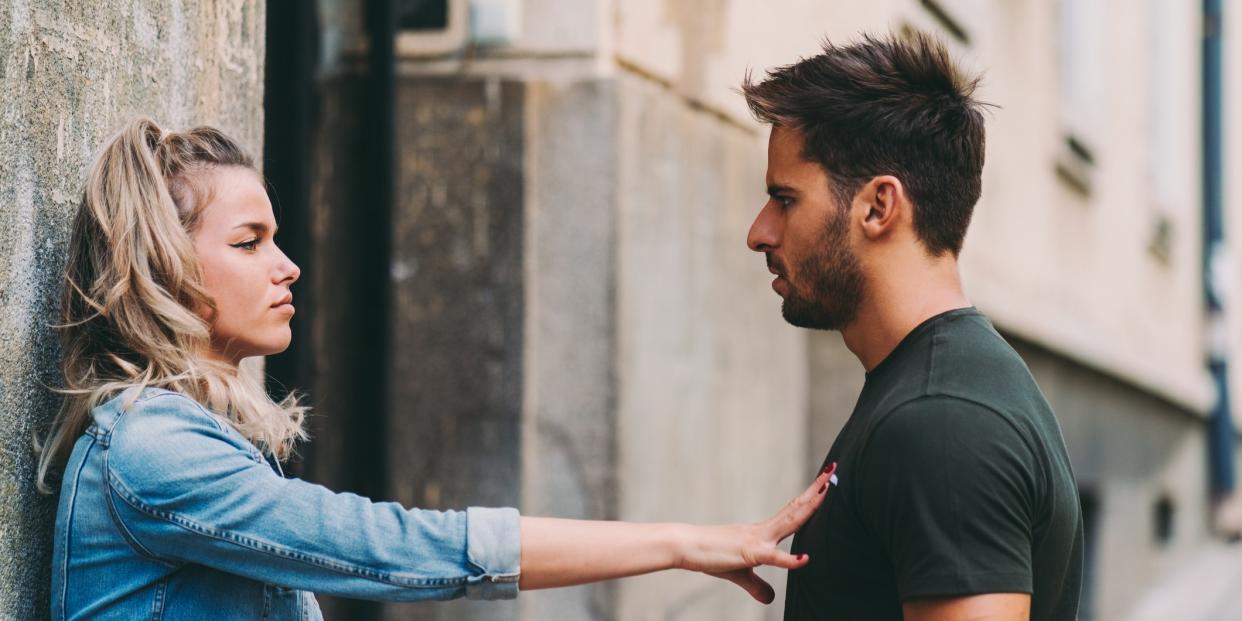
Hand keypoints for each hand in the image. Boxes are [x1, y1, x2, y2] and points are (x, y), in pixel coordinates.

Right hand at [675, 463, 835, 602]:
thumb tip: (770, 598)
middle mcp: (763, 530)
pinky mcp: (750, 554)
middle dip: (816, 490)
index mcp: (762, 532)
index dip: (809, 498)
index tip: (824, 482)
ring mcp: (758, 539)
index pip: (792, 512)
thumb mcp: (739, 573)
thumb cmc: (708, 556)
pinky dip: (790, 559)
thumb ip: (757, 585)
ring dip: (810, 505)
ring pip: (790, 521)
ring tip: (827, 488)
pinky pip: (773, 557)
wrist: (684, 546)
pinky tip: (805, 559)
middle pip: (796, 508)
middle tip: (832, 470)